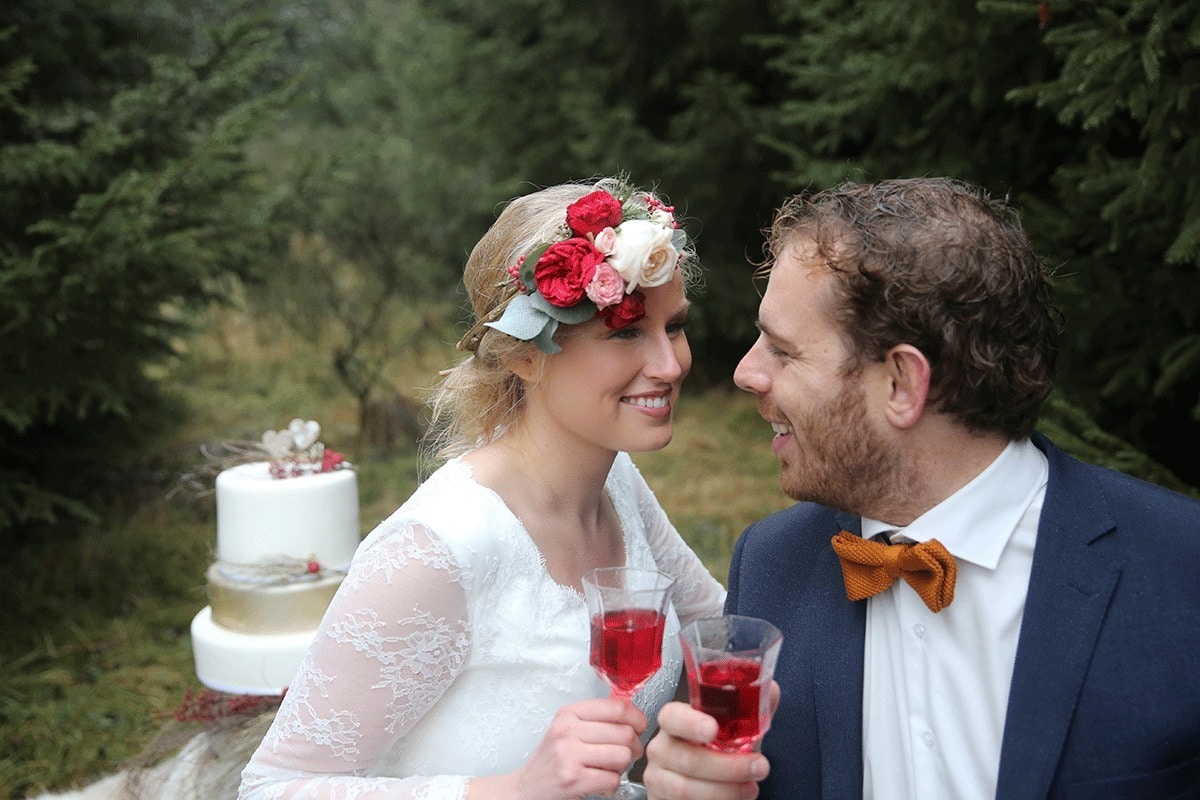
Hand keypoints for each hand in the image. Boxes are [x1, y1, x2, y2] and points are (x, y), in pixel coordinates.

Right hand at [475, 698, 646, 799]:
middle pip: (625, 733)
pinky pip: (613, 779)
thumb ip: (594, 719)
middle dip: (633, 747)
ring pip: (622, 755)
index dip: (636, 717)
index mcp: (569, 714)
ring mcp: (569, 754)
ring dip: (622, 767)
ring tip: (610, 768)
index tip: (639, 726)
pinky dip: (612, 784)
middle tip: (626, 754)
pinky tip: (600, 781)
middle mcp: (567, 730)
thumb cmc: (550, 761)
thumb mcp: (566, 730)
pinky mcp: (573, 779)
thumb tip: (632, 714)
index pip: (617, 707)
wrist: (523, 789)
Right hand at [642, 686, 777, 799]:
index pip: (672, 716)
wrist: (704, 780)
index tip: (713, 729)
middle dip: (728, 767)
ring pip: (686, 789)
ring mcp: (658, 777)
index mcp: (674, 722)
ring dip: (725, 791)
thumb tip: (772, 691)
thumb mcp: (733, 729)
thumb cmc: (715, 749)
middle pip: (687, 759)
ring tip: (750, 788)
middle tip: (758, 767)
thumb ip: (751, 711)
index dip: (690, 723)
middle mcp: (661, 748)